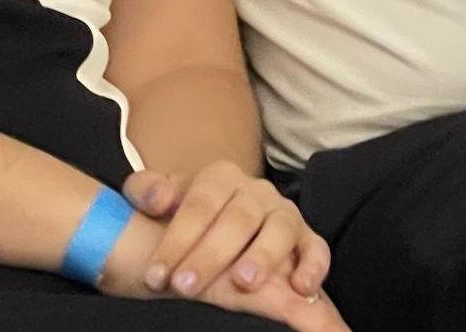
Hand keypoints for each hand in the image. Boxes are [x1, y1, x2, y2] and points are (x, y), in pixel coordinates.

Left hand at [100, 211, 347, 329]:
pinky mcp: (308, 238)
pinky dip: (314, 266)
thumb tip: (156, 198)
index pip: (197, 205)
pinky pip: (318, 248)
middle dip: (209, 255)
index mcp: (219, 176)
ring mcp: (284, 213)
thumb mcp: (160, 199)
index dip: (176, 240)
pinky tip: (300, 288)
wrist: (222, 222)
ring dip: (263, 256)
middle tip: (185, 286)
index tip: (155, 275)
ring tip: (243, 283)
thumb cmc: (188, 218)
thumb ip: (147, 190)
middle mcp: (256, 191)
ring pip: (280, 229)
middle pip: (236, 219)